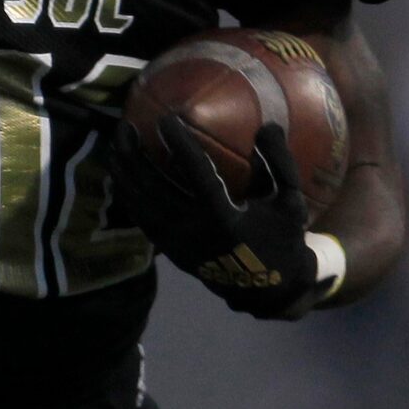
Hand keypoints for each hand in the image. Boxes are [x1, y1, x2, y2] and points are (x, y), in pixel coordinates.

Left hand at [107, 116, 327, 317]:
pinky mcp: (171, 252)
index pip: (197, 175)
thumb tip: (266, 125)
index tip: (166, 118)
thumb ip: (280, 163)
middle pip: (155, 190)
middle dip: (136, 156)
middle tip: (125, 125)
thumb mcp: (291, 202)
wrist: (267, 290)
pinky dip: (128, 197)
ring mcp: (178, 245)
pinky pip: (142, 221)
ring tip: (117, 143)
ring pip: (141, 206)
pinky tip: (121, 174)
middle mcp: (195, 234)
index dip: (180, 145)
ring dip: (125, 174)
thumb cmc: (282, 238)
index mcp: (225, 221)